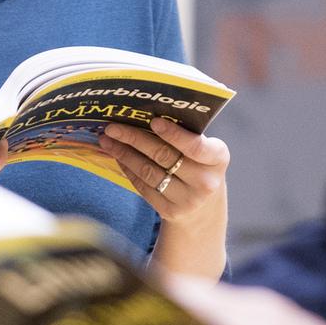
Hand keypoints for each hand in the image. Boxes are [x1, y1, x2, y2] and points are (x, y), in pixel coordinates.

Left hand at [99, 116, 227, 224]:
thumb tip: (143, 113)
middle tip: (113, 127)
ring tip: (107, 140)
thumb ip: (184, 133)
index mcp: (218, 158)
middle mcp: (206, 182)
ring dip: (124, 154)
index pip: (195, 146)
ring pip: (149, 172)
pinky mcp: (171, 211)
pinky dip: (128, 169)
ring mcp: (188, 200)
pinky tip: (118, 156)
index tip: (152, 121)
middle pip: (164, 156)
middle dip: (135, 138)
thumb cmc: (198, 163)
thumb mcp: (203, 148)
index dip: (173, 134)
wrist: (203, 204)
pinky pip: (143, 186)